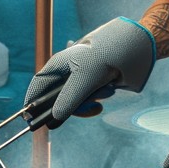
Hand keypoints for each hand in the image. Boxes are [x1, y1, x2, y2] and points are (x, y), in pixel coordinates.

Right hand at [23, 17, 156, 125]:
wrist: (137, 48)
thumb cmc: (107, 55)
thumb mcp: (86, 79)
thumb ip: (69, 100)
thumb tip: (54, 118)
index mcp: (58, 64)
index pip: (38, 86)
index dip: (33, 103)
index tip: (30, 120)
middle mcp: (66, 72)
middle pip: (56, 99)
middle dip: (72, 106)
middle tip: (89, 108)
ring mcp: (80, 79)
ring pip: (75, 101)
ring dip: (89, 101)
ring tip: (106, 90)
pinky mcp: (92, 84)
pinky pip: (88, 99)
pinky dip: (97, 98)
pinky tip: (108, 92)